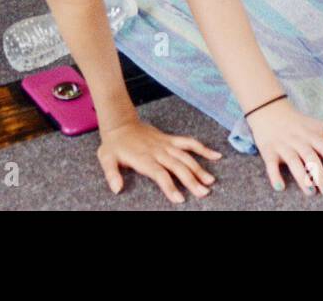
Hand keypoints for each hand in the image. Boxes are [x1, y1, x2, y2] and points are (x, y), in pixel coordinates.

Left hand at [96, 117, 221, 202]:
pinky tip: (216, 156)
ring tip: (210, 181)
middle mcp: (158, 151)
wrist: (120, 123)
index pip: (160, 174)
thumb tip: (116, 189)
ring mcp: (166, 144)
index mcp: (144, 158)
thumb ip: (112, 174)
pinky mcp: (170, 139)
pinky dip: (203, 148)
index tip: (180, 199)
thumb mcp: (106, 159)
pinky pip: (189, 142)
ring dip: (199, 168)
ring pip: (186, 156)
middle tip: (203, 193)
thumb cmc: (114, 145)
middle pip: (178, 166)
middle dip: (191, 180)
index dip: (170, 186)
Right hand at [248, 99, 322, 194]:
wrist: (270, 111)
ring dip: (302, 178)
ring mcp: (283, 144)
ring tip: (311, 192)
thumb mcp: (319, 125)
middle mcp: (299, 139)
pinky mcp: (268, 150)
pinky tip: (280, 187)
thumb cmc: (299, 124)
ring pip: (293, 161)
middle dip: (320, 176)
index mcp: (313, 133)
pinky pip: (271, 164)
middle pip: (311, 157)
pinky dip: (275, 175)